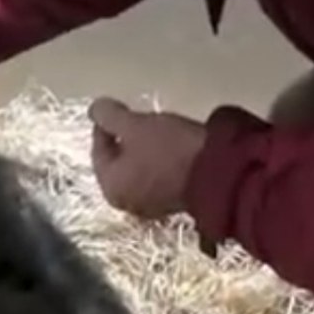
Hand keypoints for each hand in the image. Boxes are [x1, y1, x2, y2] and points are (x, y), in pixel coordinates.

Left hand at [88, 97, 206, 219]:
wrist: (219, 172)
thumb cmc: (170, 148)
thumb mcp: (135, 125)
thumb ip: (109, 116)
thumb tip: (95, 108)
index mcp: (111, 186)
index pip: (98, 149)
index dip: (105, 124)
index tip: (117, 107)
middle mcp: (126, 202)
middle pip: (117, 162)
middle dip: (124, 139)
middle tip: (136, 119)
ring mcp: (151, 207)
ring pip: (137, 171)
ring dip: (142, 151)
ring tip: (155, 130)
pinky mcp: (173, 204)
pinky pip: (156, 178)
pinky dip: (158, 163)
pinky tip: (170, 148)